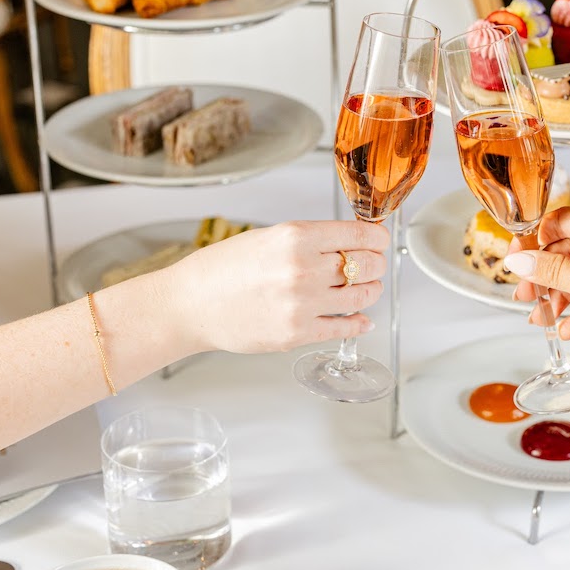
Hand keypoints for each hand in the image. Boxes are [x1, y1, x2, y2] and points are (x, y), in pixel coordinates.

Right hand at [156, 220, 388, 354]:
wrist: (189, 305)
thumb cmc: (222, 270)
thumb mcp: (269, 237)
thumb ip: (311, 240)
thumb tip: (351, 241)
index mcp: (295, 237)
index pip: (359, 235)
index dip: (378, 238)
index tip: (380, 239)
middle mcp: (302, 269)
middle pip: (366, 265)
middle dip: (375, 263)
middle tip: (373, 264)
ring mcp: (301, 304)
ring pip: (361, 296)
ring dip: (370, 291)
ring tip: (366, 288)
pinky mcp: (296, 333)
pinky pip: (343, 327)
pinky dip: (358, 323)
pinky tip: (360, 319)